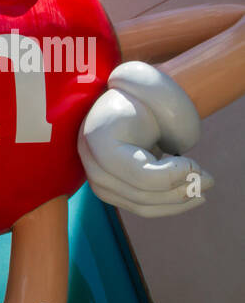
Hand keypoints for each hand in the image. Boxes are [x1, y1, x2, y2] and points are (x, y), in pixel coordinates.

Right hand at [79, 61, 211, 216]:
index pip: (140, 174)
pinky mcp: (109, 192)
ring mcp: (96, 180)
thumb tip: (193, 170)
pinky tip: (190, 196)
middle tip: (210, 179)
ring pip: (142, 205)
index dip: (174, 175)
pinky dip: (169, 205)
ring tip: (204, 187)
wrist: (125, 102)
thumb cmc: (144, 95)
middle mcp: (91, 163)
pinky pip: (140, 207)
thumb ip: (178, 125)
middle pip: (142, 193)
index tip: (197, 163)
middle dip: (181, 189)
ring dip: (178, 200)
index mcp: (98, 137)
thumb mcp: (160, 100)